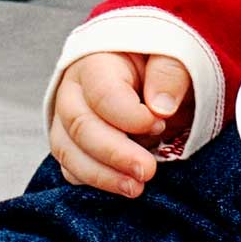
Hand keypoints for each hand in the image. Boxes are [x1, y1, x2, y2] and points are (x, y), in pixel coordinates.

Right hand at [48, 52, 191, 194]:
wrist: (148, 70)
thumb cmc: (159, 61)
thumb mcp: (174, 53)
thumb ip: (169, 73)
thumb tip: (161, 107)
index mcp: (97, 60)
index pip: (102, 93)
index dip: (130, 116)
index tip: (158, 124)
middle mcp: (73, 90)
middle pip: (80, 126)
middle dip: (114, 153)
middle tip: (146, 170)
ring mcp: (67, 118)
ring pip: (69, 151)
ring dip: (102, 175)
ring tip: (135, 188)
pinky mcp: (71, 144)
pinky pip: (71, 168)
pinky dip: (93, 180)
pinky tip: (121, 185)